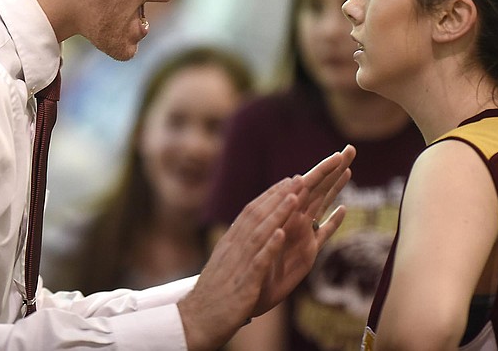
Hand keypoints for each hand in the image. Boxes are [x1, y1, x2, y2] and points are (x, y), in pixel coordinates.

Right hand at [177, 145, 354, 350]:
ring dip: (278, 213)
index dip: (272, 194)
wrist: (197, 319)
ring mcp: (238, 264)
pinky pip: (257, 262)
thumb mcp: (227, 262)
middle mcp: (234, 247)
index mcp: (232, 242)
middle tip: (300, 178)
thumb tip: (251, 229)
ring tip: (295, 197)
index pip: (252, 211)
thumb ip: (239, 245)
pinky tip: (281, 234)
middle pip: (258, 215)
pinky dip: (269, 247)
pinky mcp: (243, 284)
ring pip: (259, 233)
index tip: (289, 180)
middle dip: (280, 196)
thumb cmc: (216, 292)